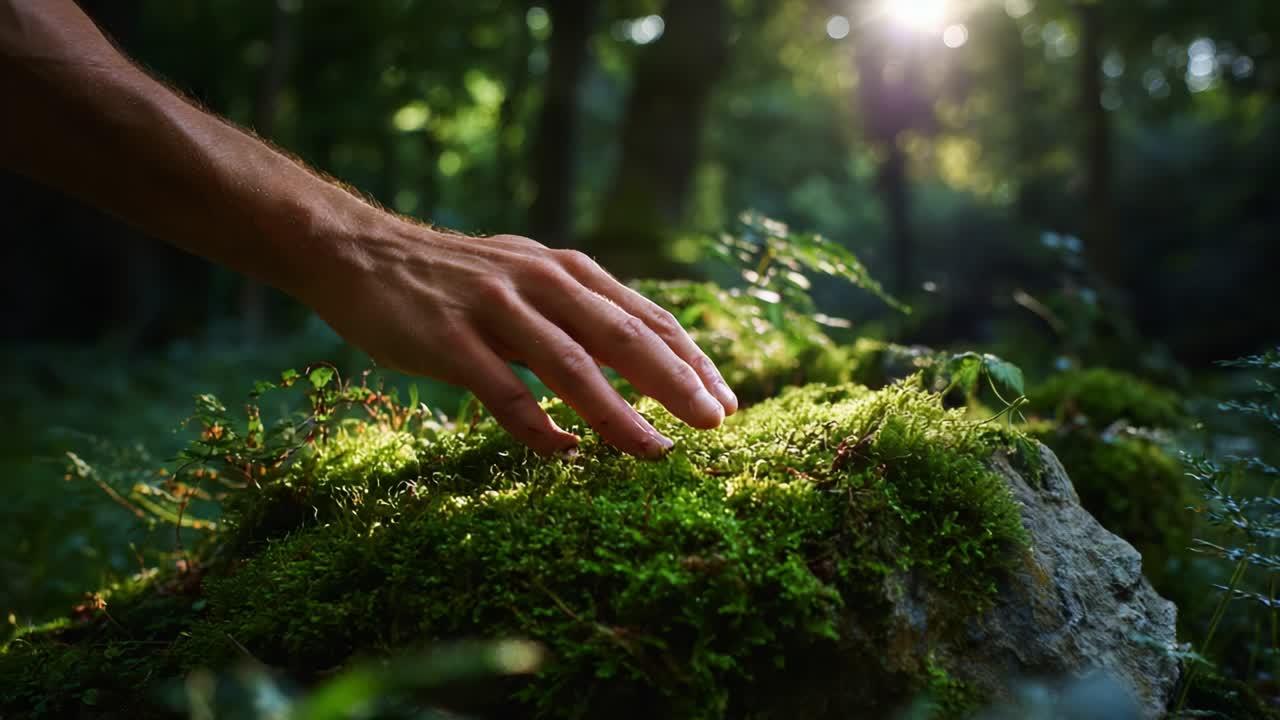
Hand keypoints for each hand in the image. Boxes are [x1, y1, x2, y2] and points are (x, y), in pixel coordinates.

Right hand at [306, 218, 737, 458]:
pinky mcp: (450, 338)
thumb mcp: (529, 279)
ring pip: (571, 366)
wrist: (362, 254)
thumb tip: (643, 365)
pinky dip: (535, 425)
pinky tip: (562, 451)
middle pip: (623, 337)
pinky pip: (502, 390)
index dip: (691, 361)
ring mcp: (495, 309)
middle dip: (676, 383)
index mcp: (568, 271)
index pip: (646, 318)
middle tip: (714, 423)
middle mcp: (541, 282)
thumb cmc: (457, 280)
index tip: (725, 401)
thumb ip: (579, 314)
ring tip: (655, 451)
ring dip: (617, 413)